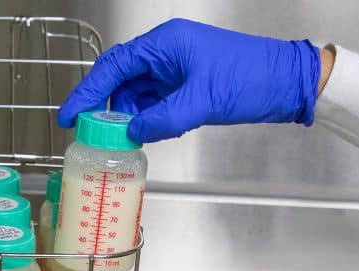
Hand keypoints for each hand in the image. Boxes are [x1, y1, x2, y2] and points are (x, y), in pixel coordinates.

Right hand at [58, 19, 321, 142]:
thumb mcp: (201, 103)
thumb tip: (130, 132)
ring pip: (136, 93)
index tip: (69, 115)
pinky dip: (147, 117)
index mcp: (165, 45)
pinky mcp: (185, 83)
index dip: (87, 92)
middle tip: (91, 133)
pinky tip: (148, 132)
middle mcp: (166, 52)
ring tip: (124, 138)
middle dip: (106, 107)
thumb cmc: (251, 79)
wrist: (289, 83)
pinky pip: (154, 100)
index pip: (113, 67)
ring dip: (128, 116)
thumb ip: (160, 120)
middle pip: (120, 79)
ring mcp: (175, 67)